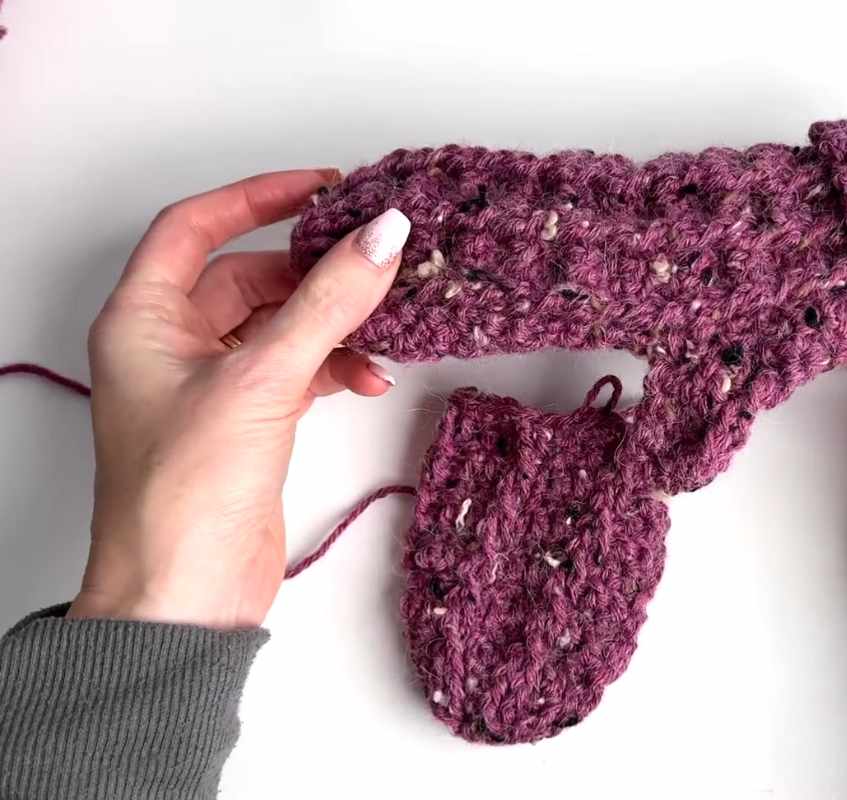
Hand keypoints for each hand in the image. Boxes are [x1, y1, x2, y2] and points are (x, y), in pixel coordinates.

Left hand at [68, 170, 411, 627]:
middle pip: (249, 276)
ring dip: (333, 325)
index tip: (323, 188)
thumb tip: (379, 235)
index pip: (196, 227)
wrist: (184, 596)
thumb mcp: (262, 379)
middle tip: (373, 259)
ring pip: (280, 325)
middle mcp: (170, 345)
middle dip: (313, 272)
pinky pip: (297, 369)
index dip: (258, 197)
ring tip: (381, 331)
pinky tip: (367, 377)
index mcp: (142, 319)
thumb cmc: (184, 494)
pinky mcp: (247, 423)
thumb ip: (327, 302)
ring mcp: (210, 386)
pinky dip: (334, 366)